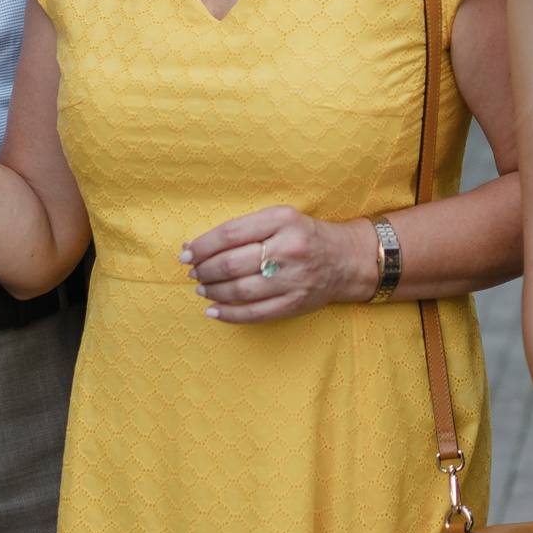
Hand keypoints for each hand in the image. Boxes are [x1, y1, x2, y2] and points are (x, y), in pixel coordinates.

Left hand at [179, 208, 374, 323]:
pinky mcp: (296, 303)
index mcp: (281, 220)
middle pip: (232, 263)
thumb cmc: (304, 235)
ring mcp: (293, 279)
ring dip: (213, 291)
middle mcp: (288, 248)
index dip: (202, 246)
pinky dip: (229, 314)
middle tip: (194, 272)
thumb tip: (197, 247)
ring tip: (202, 287)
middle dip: (205, 270)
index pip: (230, 234)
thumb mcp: (280, 217)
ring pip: (240, 290)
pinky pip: (255, 313)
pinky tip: (213, 311)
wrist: (347, 259)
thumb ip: (244, 229)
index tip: (186, 253)